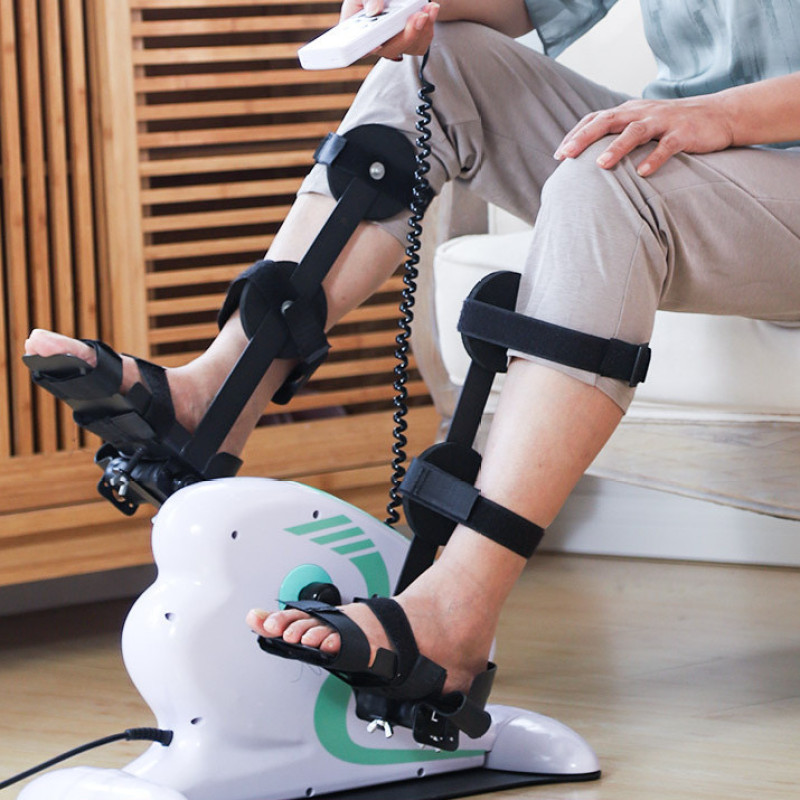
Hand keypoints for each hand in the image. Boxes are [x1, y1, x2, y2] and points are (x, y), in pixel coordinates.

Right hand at [341, 0, 439, 59]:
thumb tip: (374, 9)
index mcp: (358, 31)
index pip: (359, 46)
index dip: (367, 48)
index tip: (377, 45)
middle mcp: (376, 42)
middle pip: (390, 50)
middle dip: (406, 35)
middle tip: (418, 16)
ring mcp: (393, 44)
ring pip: (409, 47)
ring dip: (422, 29)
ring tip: (429, 8)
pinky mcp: (409, 43)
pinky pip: (421, 44)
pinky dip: (428, 27)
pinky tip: (431, 10)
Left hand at [554, 96, 734, 175]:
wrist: (720, 115)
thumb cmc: (673, 126)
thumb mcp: (643, 126)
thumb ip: (619, 136)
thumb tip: (591, 158)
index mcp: (629, 112)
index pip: (596, 118)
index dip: (576, 134)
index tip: (558, 155)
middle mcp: (642, 112)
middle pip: (608, 120)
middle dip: (585, 138)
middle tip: (566, 156)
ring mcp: (664, 121)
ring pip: (635, 131)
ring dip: (617, 147)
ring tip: (601, 164)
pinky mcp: (684, 132)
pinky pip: (667, 146)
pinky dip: (654, 159)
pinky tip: (642, 174)